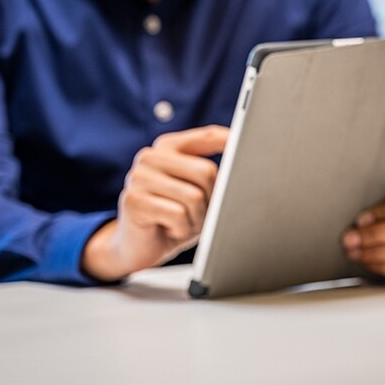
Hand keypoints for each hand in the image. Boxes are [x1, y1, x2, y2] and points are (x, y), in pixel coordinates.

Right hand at [82, 125, 229, 281]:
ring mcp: (138, 177)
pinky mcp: (133, 200)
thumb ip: (213, 174)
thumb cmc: (175, 216)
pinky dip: (182, 229)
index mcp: (169, 146)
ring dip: (197, 218)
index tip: (250, 150)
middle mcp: (151, 156)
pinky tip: (170, 229)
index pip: (208, 137)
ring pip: (193, 196)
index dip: (232, 142)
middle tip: (200, 214)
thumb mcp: (198, 191)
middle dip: (211, 200)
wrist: (140, 247)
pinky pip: (177, 215)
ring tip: (185, 222)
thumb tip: (243, 167)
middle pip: (205, 171)